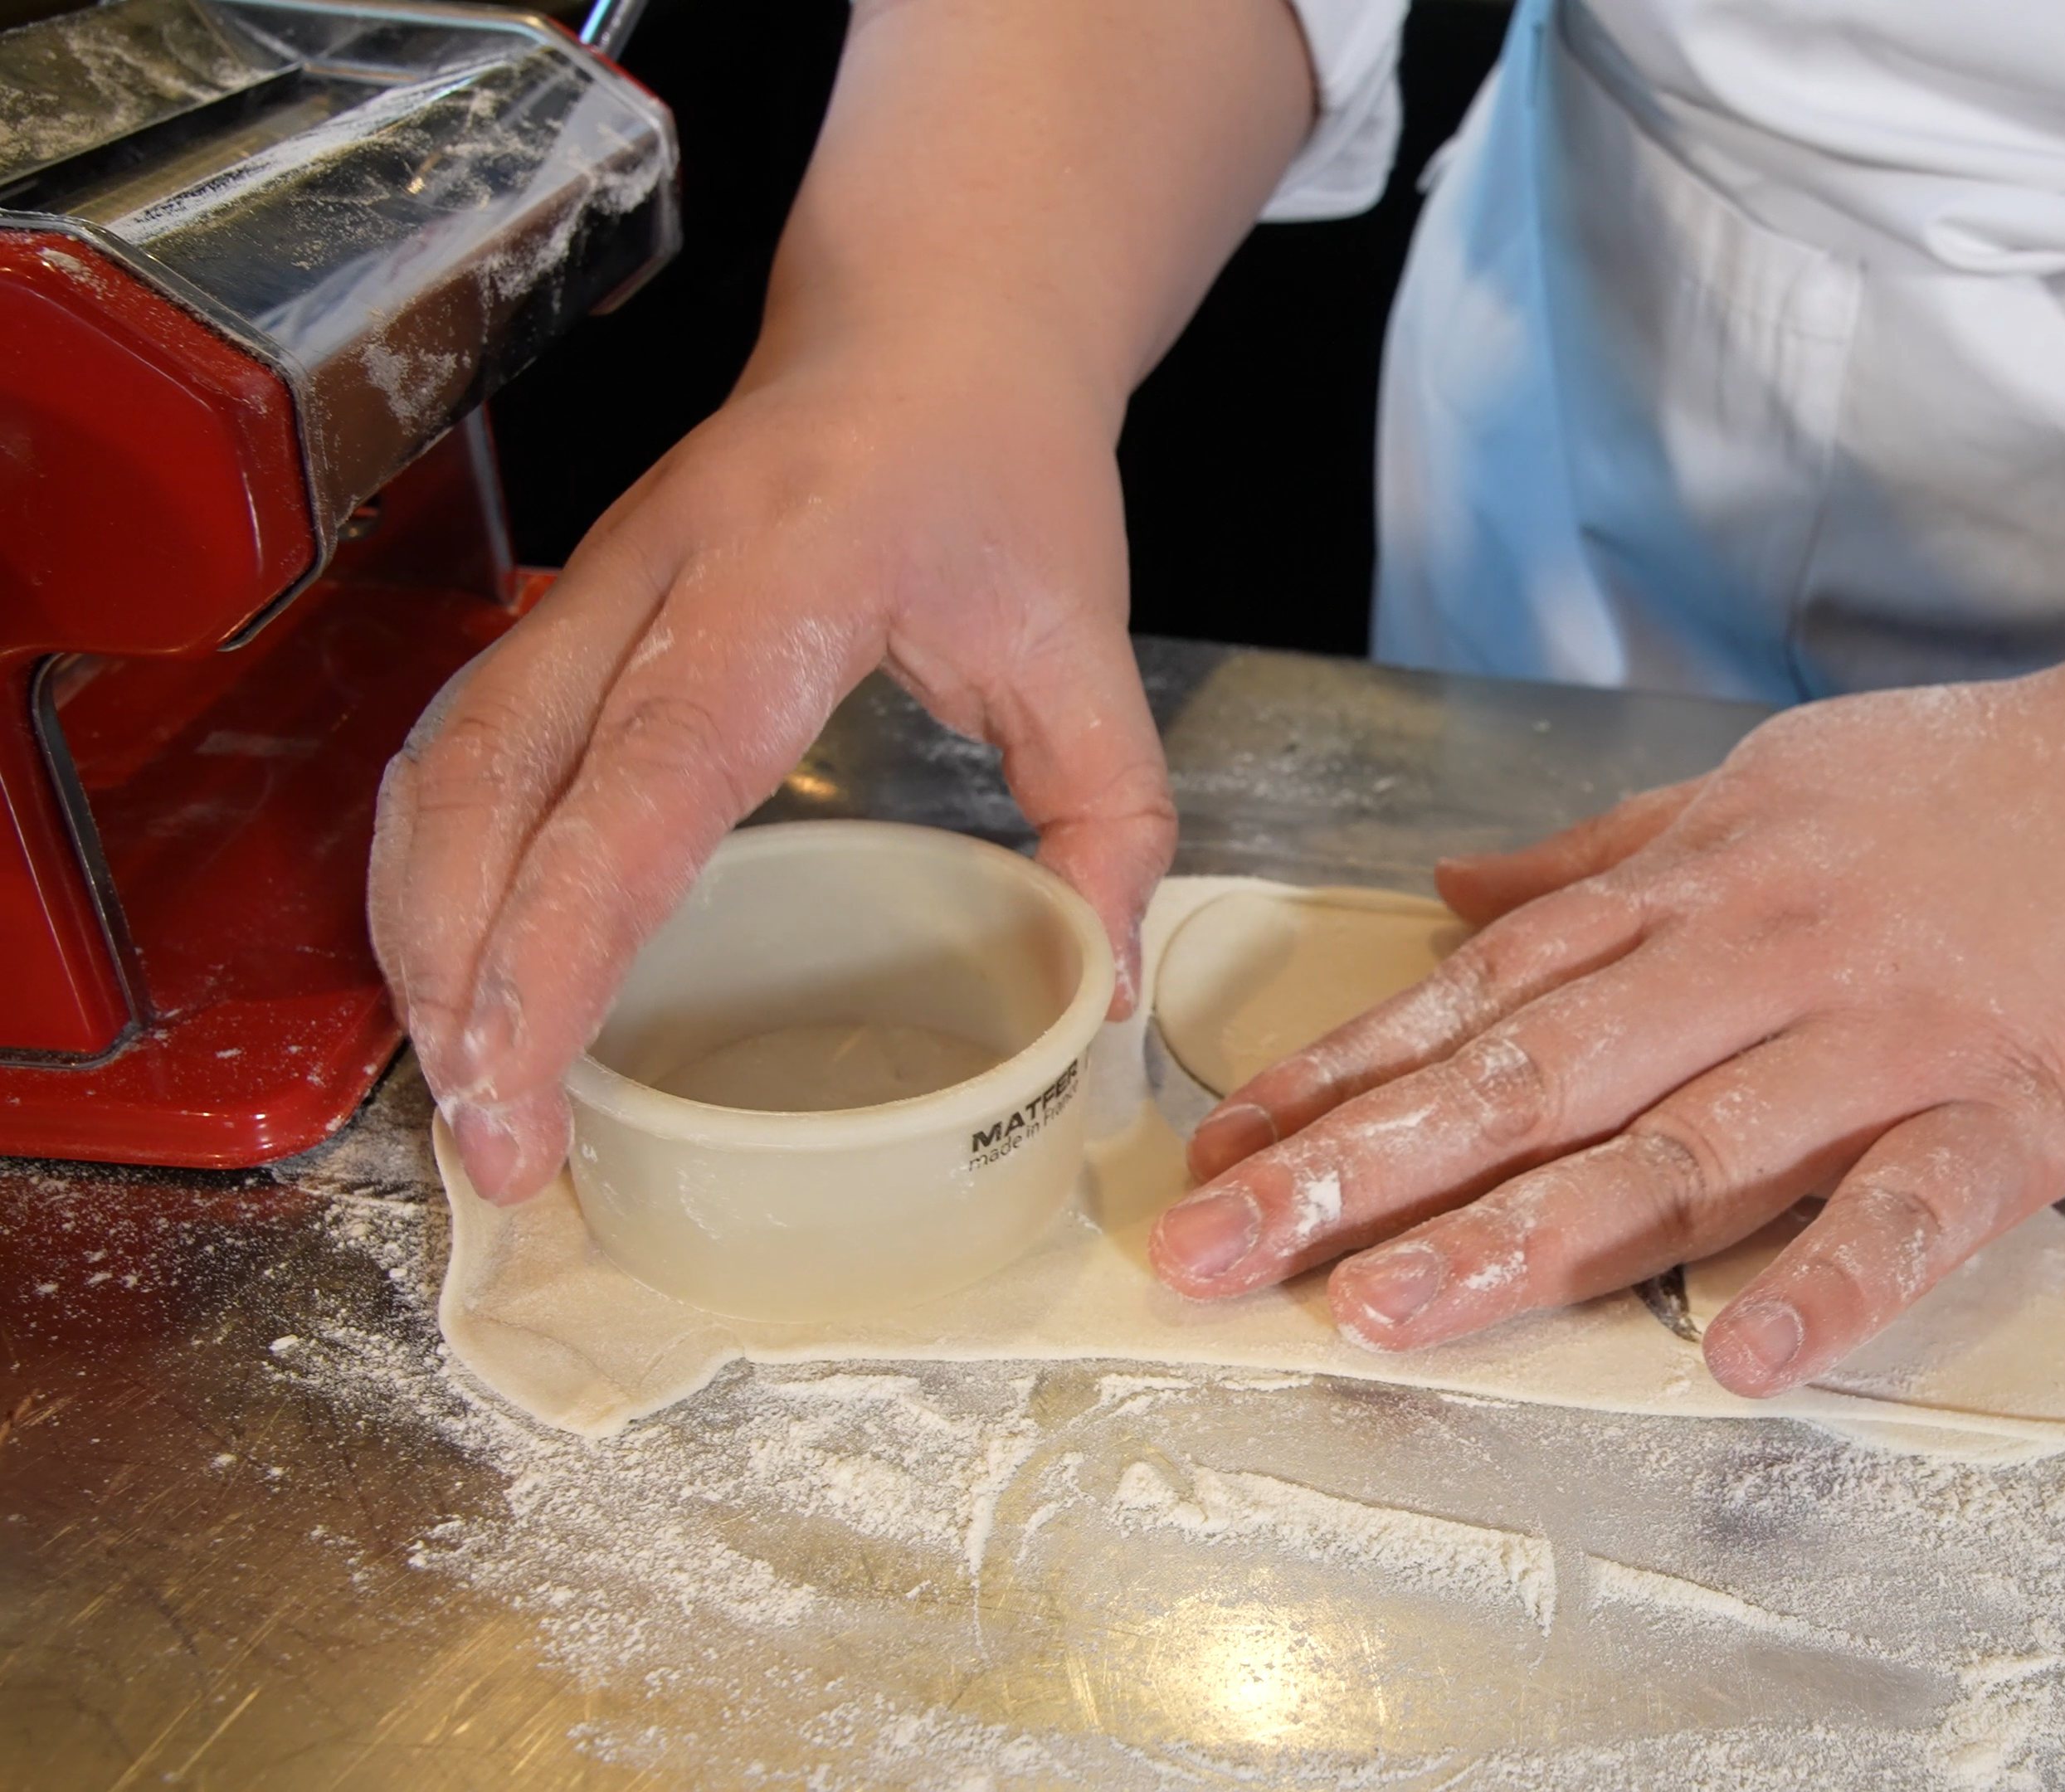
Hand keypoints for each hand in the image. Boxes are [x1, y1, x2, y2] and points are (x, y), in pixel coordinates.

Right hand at [370, 339, 1172, 1203]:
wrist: (930, 330)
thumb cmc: (1005, 478)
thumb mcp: (1088, 643)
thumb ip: (1109, 816)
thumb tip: (1098, 990)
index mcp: (785, 580)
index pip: (647, 775)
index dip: (563, 933)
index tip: (520, 1072)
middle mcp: (651, 577)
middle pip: (499, 782)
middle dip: (465, 973)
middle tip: (493, 1144)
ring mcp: (587, 584)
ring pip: (450, 765)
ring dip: (428, 931)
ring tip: (462, 1090)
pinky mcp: (562, 610)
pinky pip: (461, 746)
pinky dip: (438, 871)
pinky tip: (453, 974)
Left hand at [1136, 335, 2064, 1398]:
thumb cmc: (1978, 787)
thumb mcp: (1767, 783)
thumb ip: (1606, 857)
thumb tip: (1449, 895)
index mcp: (1701, 882)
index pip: (1489, 989)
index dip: (1348, 1071)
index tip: (1221, 1147)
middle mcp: (1762, 957)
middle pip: (1537, 1074)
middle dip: (1363, 1167)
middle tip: (1218, 1253)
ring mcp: (1885, 1037)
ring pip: (1683, 1146)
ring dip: (1528, 1235)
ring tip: (1388, 1312)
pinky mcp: (2013, 1110)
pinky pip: (1908, 1207)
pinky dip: (1828, 1278)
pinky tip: (1737, 1358)